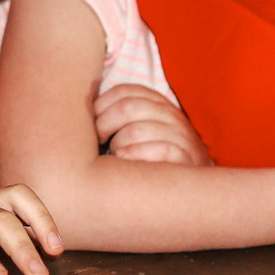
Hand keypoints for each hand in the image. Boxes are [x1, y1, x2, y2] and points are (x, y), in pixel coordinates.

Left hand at [93, 83, 207, 164]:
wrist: (192, 183)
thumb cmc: (154, 155)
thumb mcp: (140, 128)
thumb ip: (119, 117)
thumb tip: (82, 113)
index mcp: (157, 103)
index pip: (124, 91)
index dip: (101, 105)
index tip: (92, 123)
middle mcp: (170, 114)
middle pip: (127, 108)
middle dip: (104, 125)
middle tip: (99, 141)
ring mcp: (180, 135)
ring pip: (138, 130)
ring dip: (118, 144)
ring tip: (115, 154)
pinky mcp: (187, 158)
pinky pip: (159, 150)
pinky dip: (136, 155)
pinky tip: (125, 161)